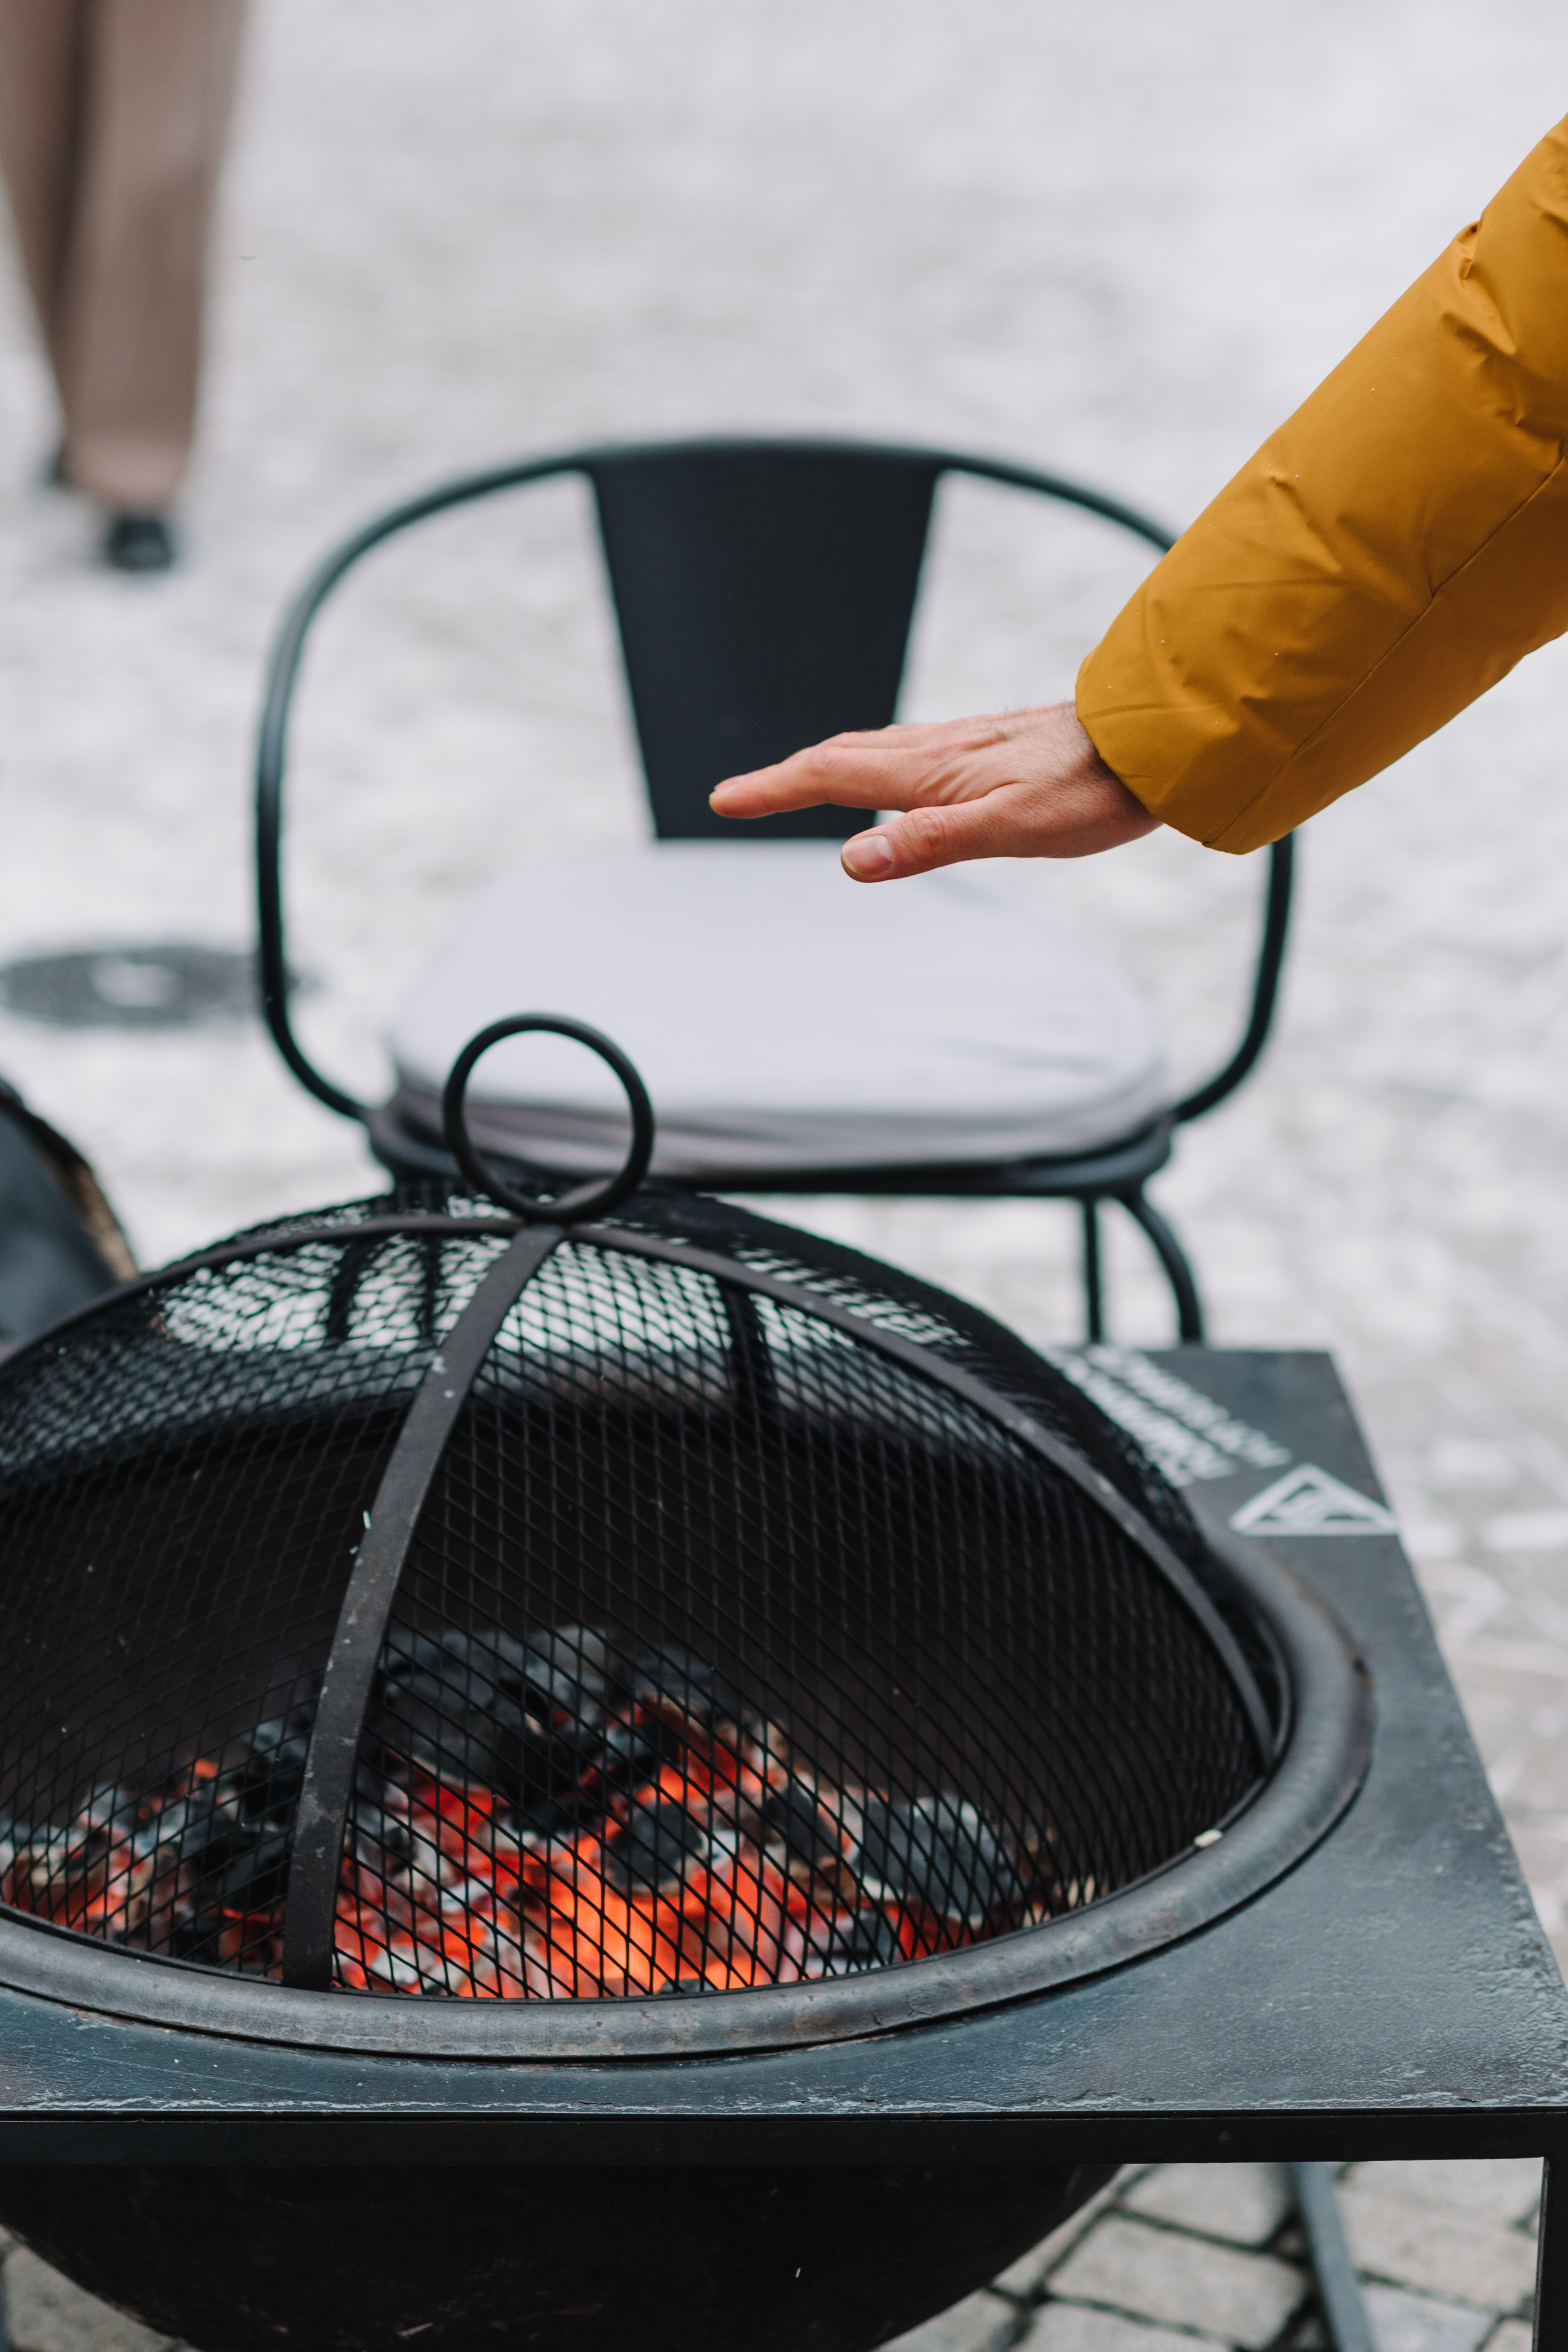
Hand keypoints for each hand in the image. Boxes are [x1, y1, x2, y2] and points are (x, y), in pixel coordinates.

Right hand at [709, 702, 1157, 881]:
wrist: (1152, 745)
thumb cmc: (1091, 791)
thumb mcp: (1009, 829)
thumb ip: (929, 842)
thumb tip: (852, 859)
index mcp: (933, 771)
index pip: (830, 777)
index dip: (772, 789)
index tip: (723, 800)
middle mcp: (940, 749)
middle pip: (841, 757)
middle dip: (783, 776)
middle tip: (740, 795)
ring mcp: (965, 745)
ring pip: (875, 750)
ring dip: (825, 765)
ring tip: (796, 783)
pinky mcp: (990, 747)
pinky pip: (910, 752)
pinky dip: (873, 763)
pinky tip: (892, 778)